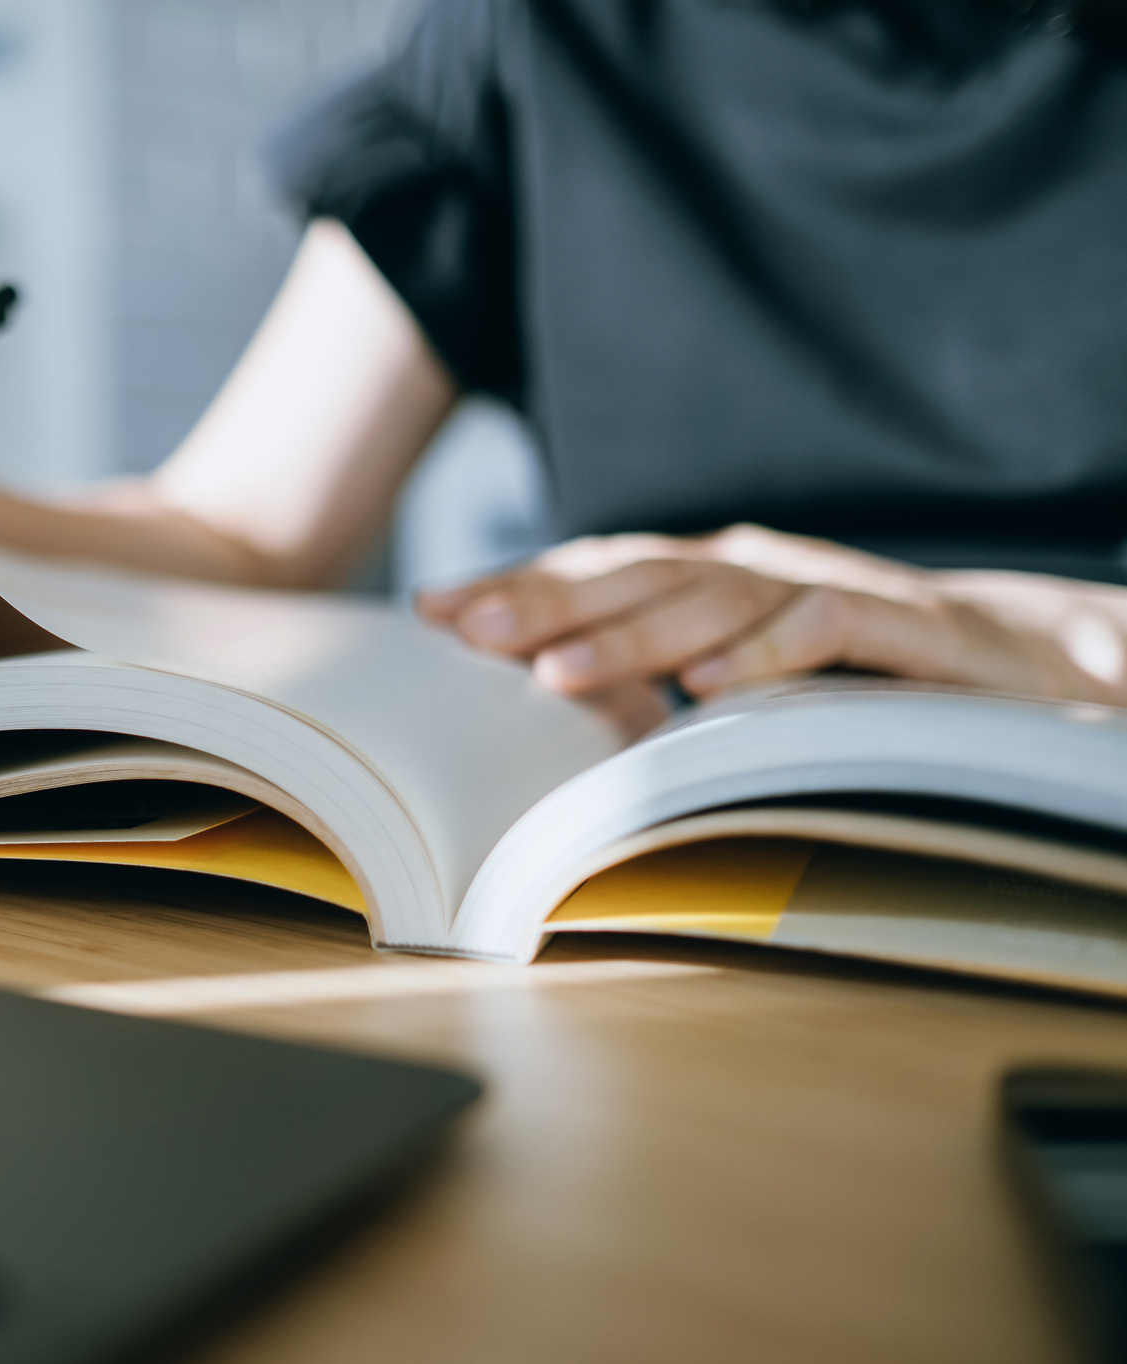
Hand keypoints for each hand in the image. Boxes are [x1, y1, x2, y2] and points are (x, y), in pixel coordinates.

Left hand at [418, 524, 1126, 726]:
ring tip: (555, 675)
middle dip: (546, 602)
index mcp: (711, 575)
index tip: (431, 611)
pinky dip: (767, 656)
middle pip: (638, 576)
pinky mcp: (904, 626)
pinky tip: (708, 690)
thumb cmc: (854, 676)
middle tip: (466, 630)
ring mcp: (828, 587)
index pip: (599, 572)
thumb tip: (538, 708)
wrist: (1020, 659)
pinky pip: (827, 630)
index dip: (519, 585)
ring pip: (718, 600)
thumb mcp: (739, 675)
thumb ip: (654, 682)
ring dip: (634, 639)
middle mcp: (758, 568)